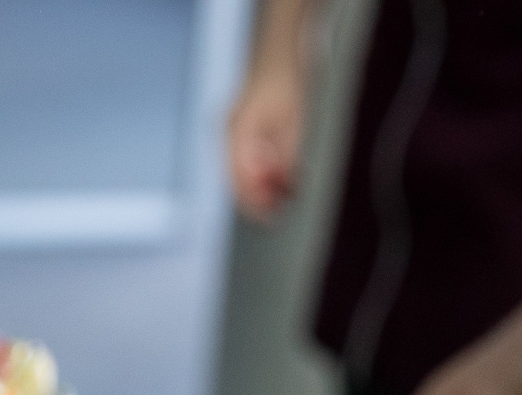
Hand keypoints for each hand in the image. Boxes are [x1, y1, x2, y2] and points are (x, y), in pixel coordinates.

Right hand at [226, 61, 308, 220]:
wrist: (282, 52)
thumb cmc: (286, 81)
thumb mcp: (293, 125)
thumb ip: (282, 159)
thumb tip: (278, 187)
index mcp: (237, 133)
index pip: (239, 181)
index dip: (256, 203)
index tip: (273, 215)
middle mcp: (228, 133)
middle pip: (237, 179)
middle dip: (260, 197)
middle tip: (282, 207)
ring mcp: (231, 130)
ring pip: (242, 172)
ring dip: (263, 185)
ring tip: (287, 191)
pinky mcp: (240, 128)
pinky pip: (246, 158)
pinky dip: (262, 170)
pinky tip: (282, 174)